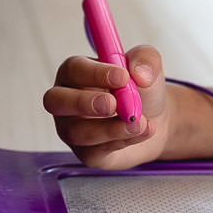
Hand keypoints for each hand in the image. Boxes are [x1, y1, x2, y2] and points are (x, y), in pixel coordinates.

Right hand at [43, 45, 170, 169]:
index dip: (95, 73)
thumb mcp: (150, 65)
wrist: (157, 119)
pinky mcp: (86, 152)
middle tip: (113, 104)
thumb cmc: (143, 89)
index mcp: (77, 72)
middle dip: (83, 102)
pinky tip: (142, 132)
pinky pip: (95, 151)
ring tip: (138, 122)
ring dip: (109, 128)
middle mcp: (67, 101)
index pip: (74, 69)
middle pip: (55, 101)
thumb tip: (139, 73)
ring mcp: (72, 128)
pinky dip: (121, 141)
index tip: (122, 77)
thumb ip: (146, 59)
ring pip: (76, 132)